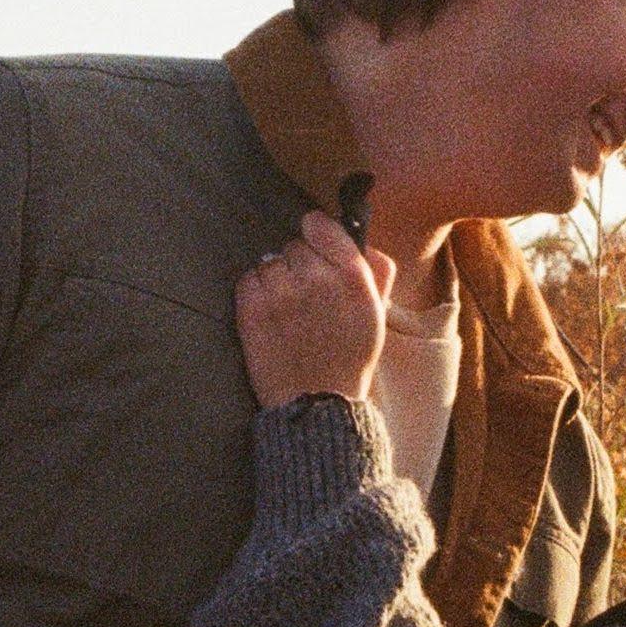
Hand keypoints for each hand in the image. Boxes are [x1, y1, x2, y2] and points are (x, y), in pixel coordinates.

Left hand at [235, 211, 392, 408]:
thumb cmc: (349, 357)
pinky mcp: (252, 309)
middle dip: (299, 265)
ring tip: (290, 312)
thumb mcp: (377, 312)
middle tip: (308, 297)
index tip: (316, 246)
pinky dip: (256, 293)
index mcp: (352, 277)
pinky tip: (272, 317)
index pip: (320, 224)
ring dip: (277, 281)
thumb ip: (375, 270)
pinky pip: (248, 279)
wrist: (317, 402)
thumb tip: (359, 240)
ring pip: (270, 263)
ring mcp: (281, 293)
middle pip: (294, 245)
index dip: (317, 234)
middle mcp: (317, 279)